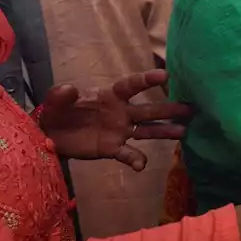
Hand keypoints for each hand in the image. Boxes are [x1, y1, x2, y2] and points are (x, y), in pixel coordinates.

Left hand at [39, 70, 192, 169]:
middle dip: (169, 109)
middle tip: (190, 108)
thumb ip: (62, 94)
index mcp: (110, 96)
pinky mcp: (112, 148)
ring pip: (147, 131)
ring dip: (165, 132)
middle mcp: (121, 112)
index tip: (165, 75)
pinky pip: (128, 154)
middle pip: (148, 110)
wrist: (50, 134)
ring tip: (184, 132)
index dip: (147, 80)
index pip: (132, 86)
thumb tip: (69, 90)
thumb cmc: (57, 111)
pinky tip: (142, 165)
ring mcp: (119, 131)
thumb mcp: (55, 100)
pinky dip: (135, 159)